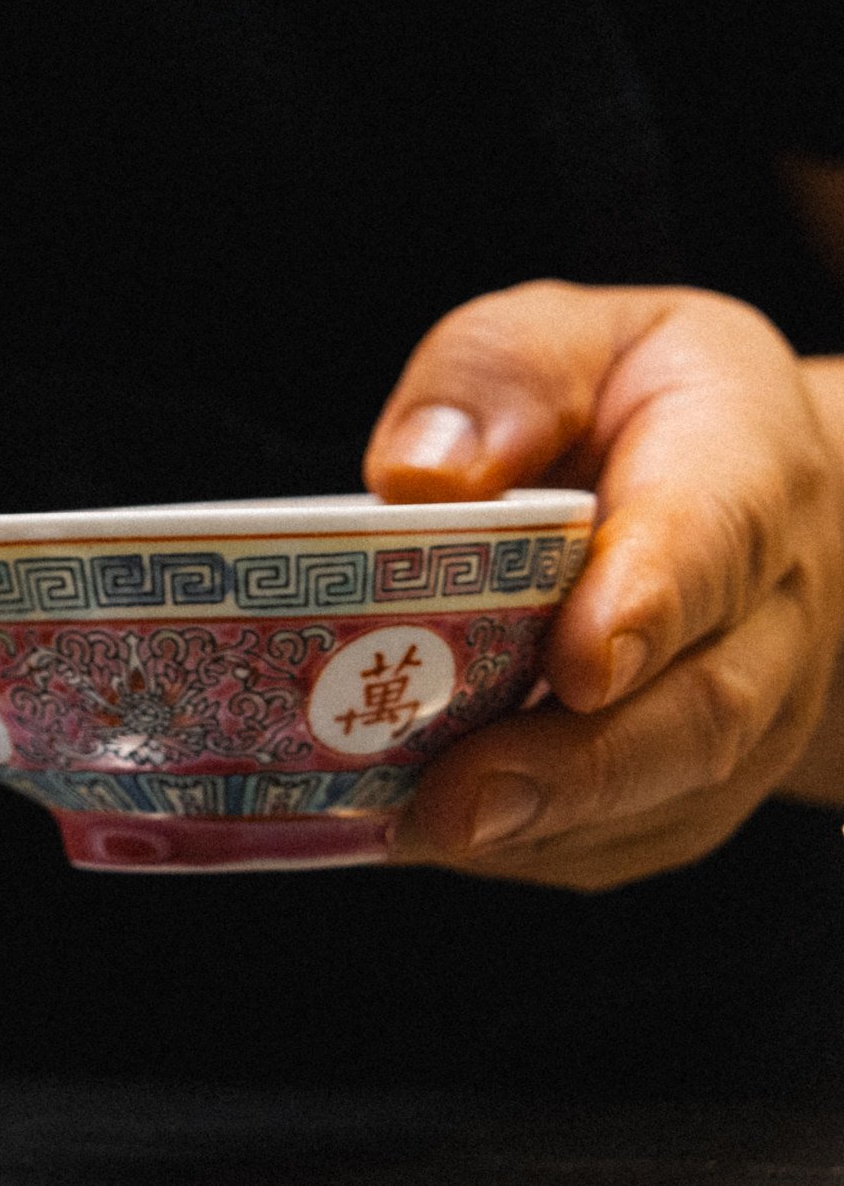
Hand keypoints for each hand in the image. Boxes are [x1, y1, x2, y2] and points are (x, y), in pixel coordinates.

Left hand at [365, 284, 843, 887]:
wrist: (735, 492)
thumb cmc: (623, 404)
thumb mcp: (565, 338)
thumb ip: (497, 379)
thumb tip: (417, 476)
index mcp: (743, 470)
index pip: (715, 544)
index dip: (648, 608)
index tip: (581, 663)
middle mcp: (770, 612)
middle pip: (701, 710)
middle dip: (578, 764)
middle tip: (459, 797)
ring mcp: (747, 714)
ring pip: (664, 796)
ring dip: (537, 823)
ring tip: (416, 828)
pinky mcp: (692, 788)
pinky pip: (619, 840)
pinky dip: (523, 847)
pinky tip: (423, 833)